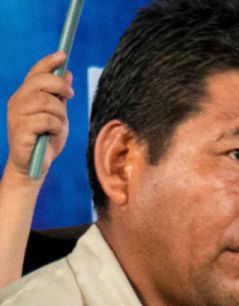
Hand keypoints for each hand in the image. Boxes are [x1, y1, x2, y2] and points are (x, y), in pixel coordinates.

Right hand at [5, 53, 74, 181]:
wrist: (36, 166)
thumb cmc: (46, 140)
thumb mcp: (58, 114)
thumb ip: (60, 96)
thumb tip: (67, 73)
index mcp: (25, 96)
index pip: (34, 73)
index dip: (48, 63)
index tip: (63, 55)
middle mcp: (17, 102)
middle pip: (39, 82)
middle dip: (59, 86)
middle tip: (70, 96)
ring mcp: (16, 115)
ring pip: (45, 101)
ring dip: (59, 113)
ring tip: (57, 125)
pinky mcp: (20, 130)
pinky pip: (46, 119)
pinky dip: (55, 126)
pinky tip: (51, 134)